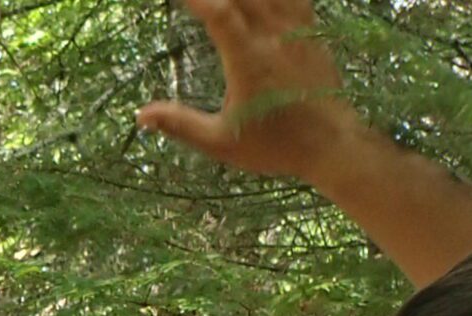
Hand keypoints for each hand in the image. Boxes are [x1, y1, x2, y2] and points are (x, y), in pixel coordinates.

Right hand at [137, 0, 359, 181]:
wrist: (330, 144)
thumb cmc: (274, 146)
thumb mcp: (221, 142)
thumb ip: (180, 124)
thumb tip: (141, 115)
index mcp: (249, 62)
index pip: (220, 15)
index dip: (197, 0)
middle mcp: (273, 38)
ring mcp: (295, 31)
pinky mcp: (310, 32)